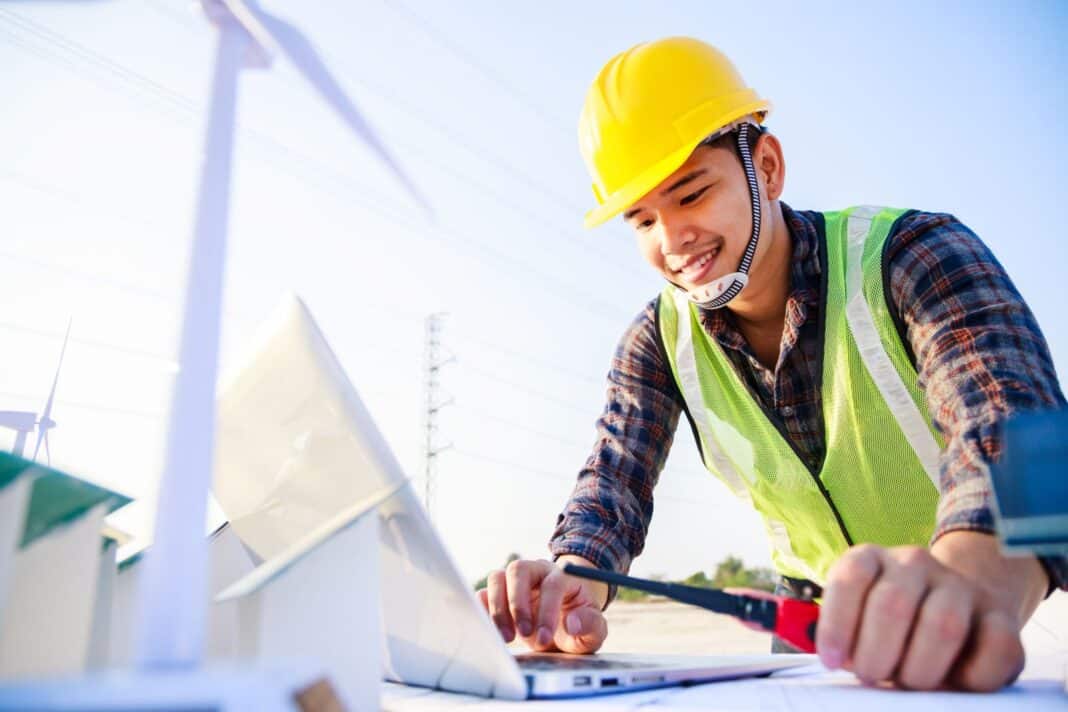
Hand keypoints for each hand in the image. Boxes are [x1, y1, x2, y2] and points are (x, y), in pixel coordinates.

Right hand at [477, 555, 607, 652]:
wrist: (564, 621)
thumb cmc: (578, 623)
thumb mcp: (594, 630)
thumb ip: (591, 626)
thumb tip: (573, 623)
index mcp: (563, 576)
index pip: (552, 584)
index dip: (546, 611)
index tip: (544, 639)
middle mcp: (536, 571)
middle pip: (518, 570)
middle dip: (517, 603)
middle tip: (522, 634)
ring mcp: (514, 580)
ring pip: (497, 578)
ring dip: (498, 608)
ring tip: (507, 638)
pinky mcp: (499, 594)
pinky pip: (482, 594)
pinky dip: (482, 610)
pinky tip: (492, 631)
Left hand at [817, 542, 1031, 690]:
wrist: (955, 610)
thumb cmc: (889, 629)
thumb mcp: (856, 623)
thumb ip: (844, 637)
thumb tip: (837, 659)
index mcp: (871, 558)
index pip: (850, 577)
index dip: (837, 623)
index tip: (832, 661)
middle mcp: (913, 562)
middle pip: (893, 604)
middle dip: (877, 653)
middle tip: (873, 676)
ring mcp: (959, 585)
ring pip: (943, 625)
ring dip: (921, 668)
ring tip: (909, 682)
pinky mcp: (1001, 615)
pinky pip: (995, 647)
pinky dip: (973, 678)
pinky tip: (956, 683)